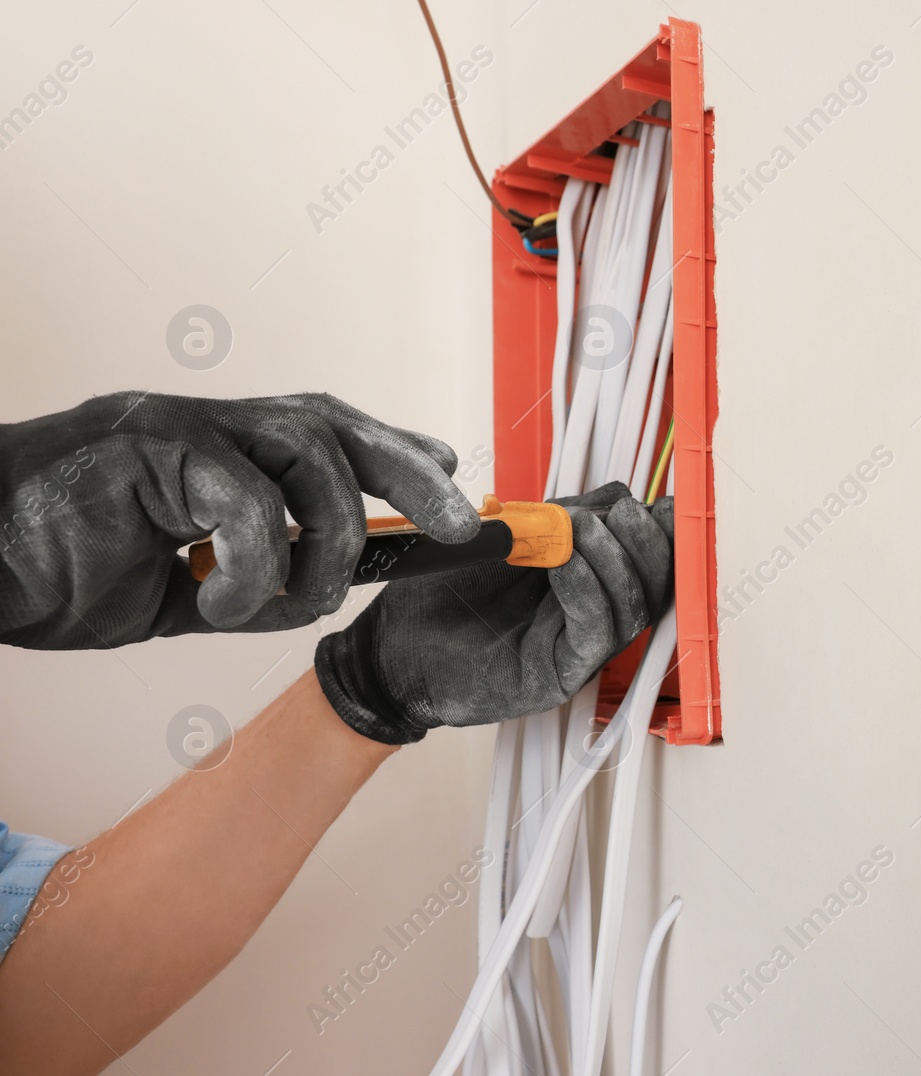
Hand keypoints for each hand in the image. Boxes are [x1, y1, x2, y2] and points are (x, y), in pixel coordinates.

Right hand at [0, 392, 481, 649]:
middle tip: (459, 520)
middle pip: (329, 421)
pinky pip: (239, 497)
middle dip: (404, 469)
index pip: (322, 429)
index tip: (447, 475)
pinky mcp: (138, 445)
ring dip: (329, 531)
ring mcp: (169, 426)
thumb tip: (321, 590)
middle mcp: (198, 423)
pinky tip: (221, 603)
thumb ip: (248, 580)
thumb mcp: (175, 592)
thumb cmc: (49, 573)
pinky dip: (252, 561)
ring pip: (301, 448)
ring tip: (307, 595)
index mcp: (210, 448)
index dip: (390, 448)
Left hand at [314, 482, 673, 743]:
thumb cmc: (440, 596)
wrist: (388, 649)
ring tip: (586, 529)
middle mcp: (591, 617)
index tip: (651, 501)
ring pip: (631, 608)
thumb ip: (556, 520)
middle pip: (654, 586)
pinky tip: (566, 563)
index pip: (648, 559)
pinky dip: (588, 592)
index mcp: (587, 583)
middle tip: (626, 513)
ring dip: (617, 562)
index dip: (658, 531)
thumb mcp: (506, 538)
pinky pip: (594, 634)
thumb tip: (613, 496)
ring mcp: (576, 649)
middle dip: (649, 544)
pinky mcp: (557, 675)